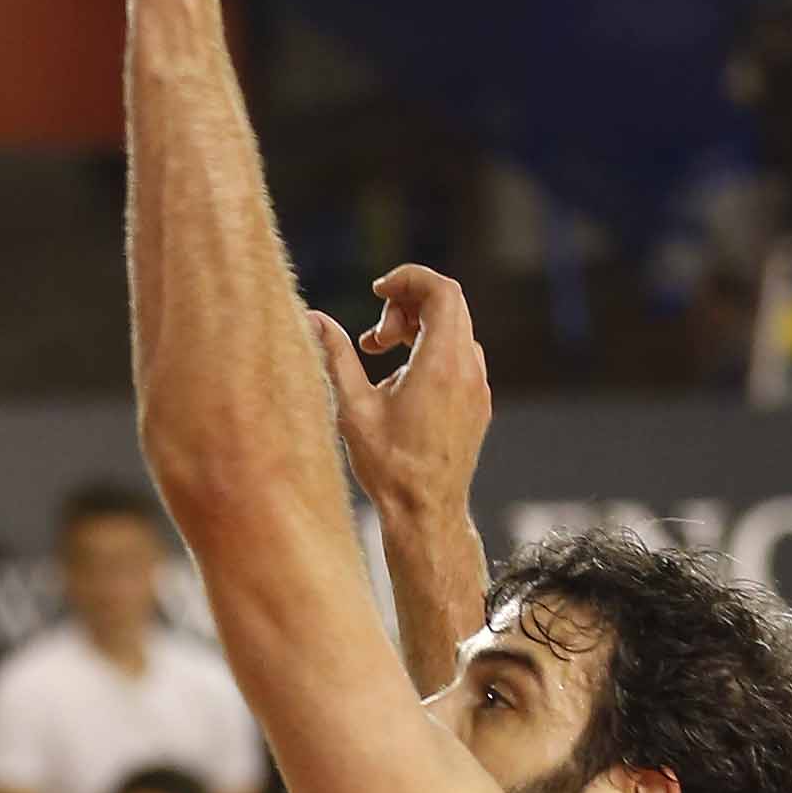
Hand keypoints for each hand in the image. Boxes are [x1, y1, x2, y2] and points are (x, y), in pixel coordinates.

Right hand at [306, 263, 494, 541]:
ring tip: (380, 361)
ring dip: (417, 330)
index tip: (376, 291)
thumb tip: (313, 318)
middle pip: (448, 304)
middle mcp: (468, 368)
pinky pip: (460, 356)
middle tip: (372, 340)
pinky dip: (431, 352)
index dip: (408, 279)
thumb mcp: (353, 408)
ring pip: (454, 330)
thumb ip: (335, 355)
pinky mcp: (478, 402)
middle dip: (406, 306)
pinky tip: (402, 383)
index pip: (440, 290)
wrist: (426, 513)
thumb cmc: (388, 466)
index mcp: (441, 362)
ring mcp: (478, 385)